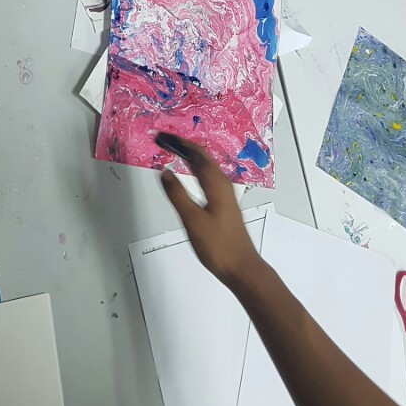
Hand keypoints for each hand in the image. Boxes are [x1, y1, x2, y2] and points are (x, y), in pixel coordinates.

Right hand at [158, 134, 262, 290]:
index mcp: (217, 185)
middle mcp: (223, 186)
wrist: (241, 267)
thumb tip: (166, 173)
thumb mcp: (193, 220)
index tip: (164, 138)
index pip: (197, 155)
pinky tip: (191, 175)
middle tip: (167, 141)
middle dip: (184, 147)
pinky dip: (196, 170)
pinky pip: (208, 177)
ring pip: (207, 167)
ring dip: (191, 157)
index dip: (180, 144)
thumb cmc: (220, 247)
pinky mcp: (224, 204)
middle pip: (203, 158)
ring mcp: (225, 195)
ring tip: (176, 151)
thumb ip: (177, 194)